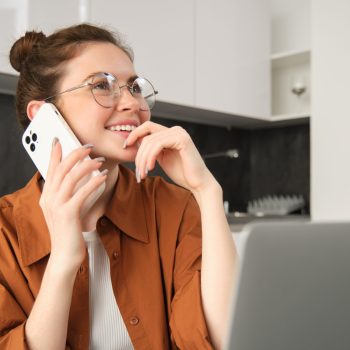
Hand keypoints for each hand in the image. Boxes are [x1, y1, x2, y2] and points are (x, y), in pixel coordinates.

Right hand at [39, 141, 106, 270]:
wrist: (65, 255)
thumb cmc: (68, 232)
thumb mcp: (65, 210)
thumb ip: (68, 194)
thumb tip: (82, 177)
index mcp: (47, 196)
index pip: (50, 169)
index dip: (55, 154)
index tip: (59, 140)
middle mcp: (49, 199)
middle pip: (61, 169)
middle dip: (75, 154)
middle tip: (89, 146)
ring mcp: (57, 206)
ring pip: (70, 177)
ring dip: (87, 165)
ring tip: (99, 160)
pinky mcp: (68, 213)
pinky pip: (82, 192)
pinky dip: (94, 182)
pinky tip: (103, 177)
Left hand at [125, 121, 216, 193]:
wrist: (198, 183)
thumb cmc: (182, 173)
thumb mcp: (162, 158)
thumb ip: (152, 149)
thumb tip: (135, 142)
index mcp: (170, 132)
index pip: (147, 127)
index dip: (134, 135)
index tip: (126, 148)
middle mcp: (175, 130)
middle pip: (146, 135)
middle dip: (138, 154)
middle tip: (138, 172)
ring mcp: (179, 133)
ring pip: (150, 141)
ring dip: (143, 159)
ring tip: (143, 174)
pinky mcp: (182, 139)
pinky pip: (158, 145)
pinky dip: (150, 157)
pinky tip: (150, 168)